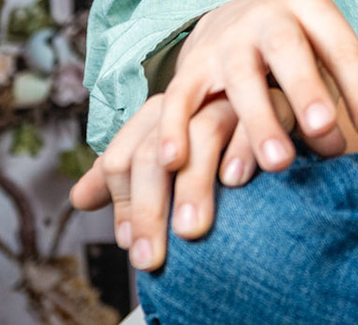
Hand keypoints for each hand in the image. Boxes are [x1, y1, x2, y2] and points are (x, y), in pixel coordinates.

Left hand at [70, 83, 318, 271]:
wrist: (279, 97)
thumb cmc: (221, 136)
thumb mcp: (171, 153)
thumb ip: (126, 176)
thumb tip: (79, 197)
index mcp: (159, 115)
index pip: (124, 157)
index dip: (124, 206)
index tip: (132, 247)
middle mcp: (189, 103)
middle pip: (155, 153)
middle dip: (149, 210)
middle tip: (150, 259)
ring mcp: (229, 98)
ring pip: (201, 135)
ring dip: (194, 186)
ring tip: (191, 231)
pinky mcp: (271, 99)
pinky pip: (252, 124)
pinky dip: (242, 152)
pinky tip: (236, 182)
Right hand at [157, 0, 357, 181]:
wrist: (237, 19)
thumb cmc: (296, 53)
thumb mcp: (322, 58)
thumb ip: (331, 100)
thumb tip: (337, 150)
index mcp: (310, 11)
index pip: (341, 47)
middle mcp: (267, 18)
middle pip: (288, 50)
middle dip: (306, 88)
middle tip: (323, 129)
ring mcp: (226, 40)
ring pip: (241, 77)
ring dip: (260, 120)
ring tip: (278, 164)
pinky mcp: (191, 64)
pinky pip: (180, 96)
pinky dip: (176, 127)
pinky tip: (178, 161)